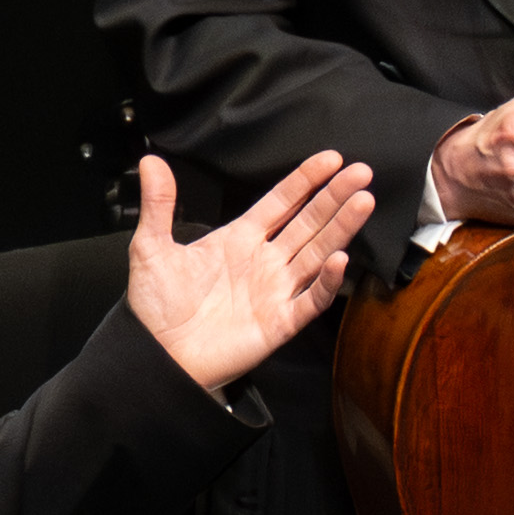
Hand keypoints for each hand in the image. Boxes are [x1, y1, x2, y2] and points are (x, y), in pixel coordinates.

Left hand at [117, 148, 375, 389]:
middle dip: (335, 197)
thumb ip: (158, 204)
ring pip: (318, 253)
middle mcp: (265, 261)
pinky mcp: (279, 323)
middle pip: (309, 222)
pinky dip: (326, 282)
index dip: (306, 180)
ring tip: (363, 201)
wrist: (156, 356)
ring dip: (341, 228)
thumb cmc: (155, 307)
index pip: (282, 202)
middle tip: (361, 172)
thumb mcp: (151, 248)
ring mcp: (275, 291)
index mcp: (240, 239)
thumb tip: (150, 162)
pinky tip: (340, 259)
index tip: (331, 159)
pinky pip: (310, 300)